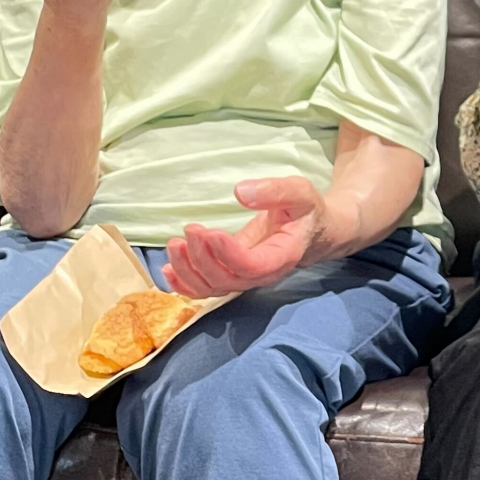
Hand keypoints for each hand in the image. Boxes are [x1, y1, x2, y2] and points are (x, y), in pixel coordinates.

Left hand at [162, 177, 336, 296]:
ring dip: (188, 270)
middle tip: (191, 230)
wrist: (311, 231)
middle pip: (227, 280)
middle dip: (202, 258)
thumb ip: (275, 191)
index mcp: (282, 255)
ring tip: (175, 244)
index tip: (210, 232)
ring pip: (212, 287)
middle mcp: (262, 274)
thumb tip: (240, 192)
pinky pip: (205, 289)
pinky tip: (168, 269)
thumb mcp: (300, 193)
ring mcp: (244, 278)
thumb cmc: (305, 210)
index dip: (228, 254)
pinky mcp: (230, 274)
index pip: (252, 266)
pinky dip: (183, 283)